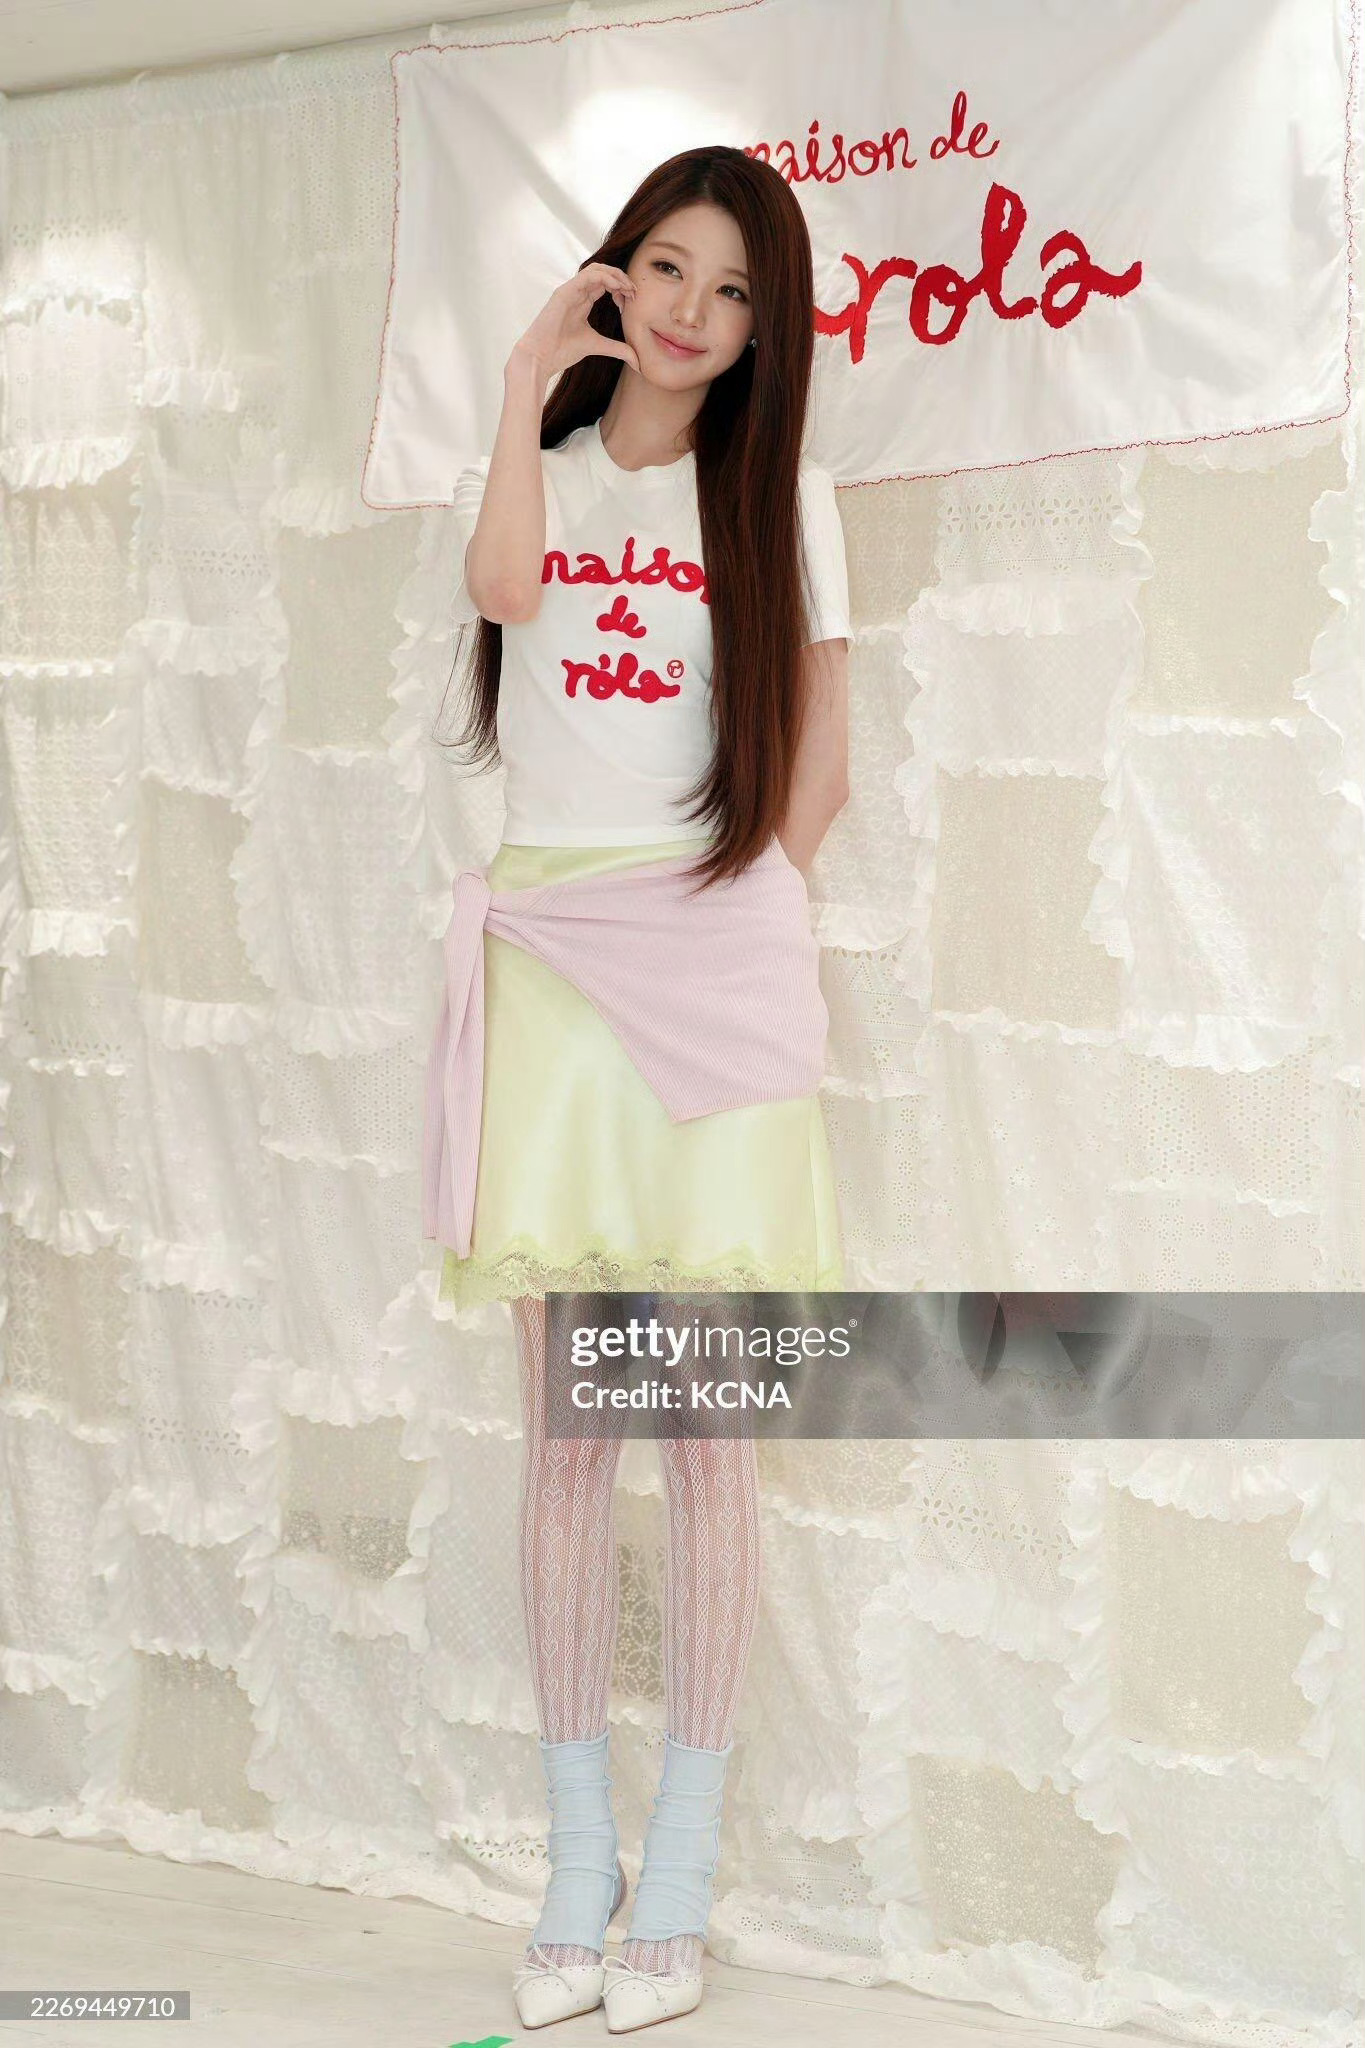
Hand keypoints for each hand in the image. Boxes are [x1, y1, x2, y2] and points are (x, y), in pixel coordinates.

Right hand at [510, 262, 640, 379]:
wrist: (540, 357)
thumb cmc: (562, 351)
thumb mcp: (597, 346)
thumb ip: (618, 349)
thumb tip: (638, 362)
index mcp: (582, 301)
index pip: (605, 284)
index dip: (622, 288)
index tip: (633, 300)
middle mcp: (577, 292)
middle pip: (603, 272)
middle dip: (622, 279)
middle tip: (634, 292)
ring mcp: (570, 290)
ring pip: (596, 269)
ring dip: (615, 275)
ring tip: (627, 288)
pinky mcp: (564, 292)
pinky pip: (587, 275)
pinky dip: (605, 277)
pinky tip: (616, 287)